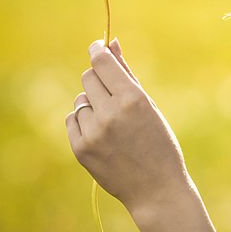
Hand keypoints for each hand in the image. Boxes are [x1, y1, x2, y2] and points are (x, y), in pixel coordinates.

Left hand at [65, 38, 190, 215]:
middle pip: (88, 77)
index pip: (101, 62)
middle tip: (113, 95)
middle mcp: (110, 114)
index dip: (97, 51)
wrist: (156, 189)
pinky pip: (72, 119)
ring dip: (92, 104)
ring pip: (80, 99)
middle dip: (99, 80)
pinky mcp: (80, 149)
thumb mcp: (148, 104)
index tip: (98, 47)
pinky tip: (102, 136)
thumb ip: (126, 72)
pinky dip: (84, 122)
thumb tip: (111, 42)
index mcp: (132, 99)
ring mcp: (93, 133)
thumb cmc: (158, 142)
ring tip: (112, 123)